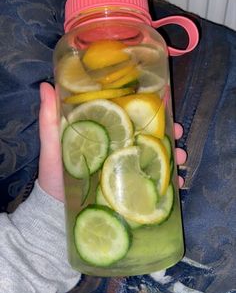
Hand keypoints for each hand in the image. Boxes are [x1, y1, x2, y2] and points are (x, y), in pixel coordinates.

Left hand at [38, 82, 186, 199]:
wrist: (55, 207)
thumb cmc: (54, 172)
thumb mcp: (52, 143)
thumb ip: (49, 118)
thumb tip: (45, 85)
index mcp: (105, 132)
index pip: (130, 114)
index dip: (149, 106)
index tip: (166, 99)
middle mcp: (119, 147)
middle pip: (149, 134)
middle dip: (169, 130)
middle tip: (179, 131)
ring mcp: (125, 168)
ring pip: (156, 157)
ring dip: (173, 155)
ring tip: (181, 157)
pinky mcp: (129, 188)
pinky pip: (153, 183)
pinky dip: (168, 183)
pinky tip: (177, 184)